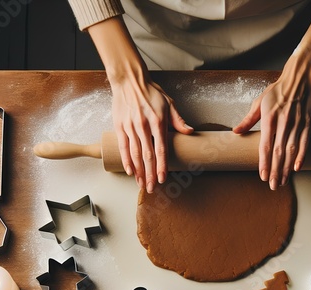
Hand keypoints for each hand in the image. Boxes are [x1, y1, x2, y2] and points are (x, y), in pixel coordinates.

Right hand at [111, 75, 192, 192]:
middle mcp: (144, 126)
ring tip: (141, 184)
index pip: (161, 150)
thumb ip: (178, 120)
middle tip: (151, 188)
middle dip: (150, 174)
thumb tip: (190, 132)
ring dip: (139, 171)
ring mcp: (131, 127)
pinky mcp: (120, 126)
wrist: (129, 80)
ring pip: (135, 154)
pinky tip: (130, 171)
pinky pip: (123, 147)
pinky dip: (126, 160)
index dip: (162, 166)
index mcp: (158, 122)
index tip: (162, 179)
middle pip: (148, 156)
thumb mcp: (169, 104)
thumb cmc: (151, 92)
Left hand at [233, 53, 310, 189]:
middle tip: (273, 185)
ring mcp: (297, 124)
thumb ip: (248, 119)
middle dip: (276, 171)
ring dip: (287, 168)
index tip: (263, 176)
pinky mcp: (308, 123)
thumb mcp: (259, 102)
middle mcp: (283, 123)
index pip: (265, 146)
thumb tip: (235, 132)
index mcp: (269, 119)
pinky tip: (298, 168)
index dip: (264, 162)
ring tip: (283, 181)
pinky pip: (305, 143)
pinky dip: (302, 156)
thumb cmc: (277, 91)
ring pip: (291, 151)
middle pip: (278, 152)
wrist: (300, 79)